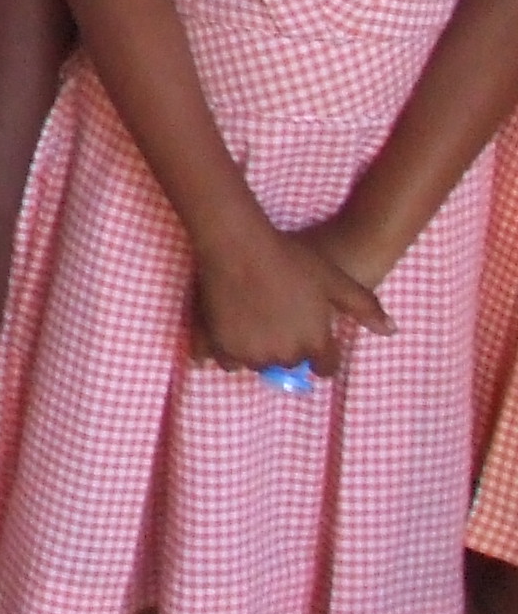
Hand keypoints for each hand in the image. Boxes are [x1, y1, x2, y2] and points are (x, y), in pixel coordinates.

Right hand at [189, 217, 391, 379]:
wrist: (239, 246)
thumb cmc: (291, 259)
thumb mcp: (335, 280)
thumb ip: (365, 307)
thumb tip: (392, 330)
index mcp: (316, 343)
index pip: (325, 367)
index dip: (322, 354)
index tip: (311, 338)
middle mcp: (285, 354)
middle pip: (290, 364)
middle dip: (289, 349)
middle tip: (280, 322)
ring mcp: (252, 352)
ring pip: (259, 364)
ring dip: (260, 352)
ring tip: (254, 325)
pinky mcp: (221, 346)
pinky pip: (228, 361)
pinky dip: (230, 352)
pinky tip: (231, 332)